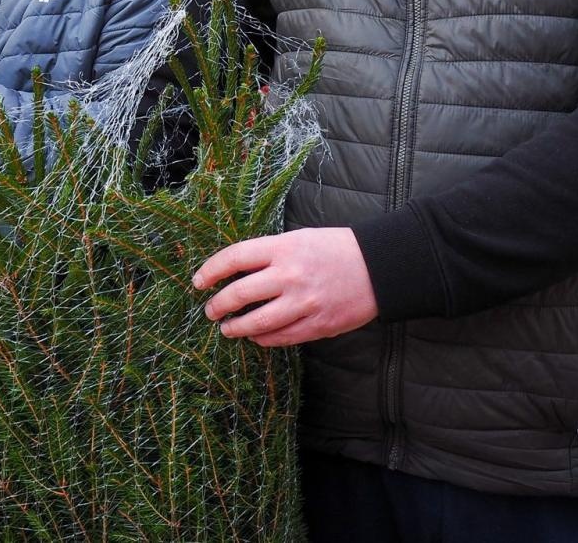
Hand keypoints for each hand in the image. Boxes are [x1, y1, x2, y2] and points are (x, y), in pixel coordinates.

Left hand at [192, 227, 377, 346]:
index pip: (234, 257)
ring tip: (227, 328)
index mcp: (283, 248)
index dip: (210, 271)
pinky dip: (263, 339)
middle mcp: (290, 276)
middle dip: (218, 305)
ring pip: (257, 322)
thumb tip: (236, 271)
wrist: (378, 267)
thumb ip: (269, 255)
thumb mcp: (299, 239)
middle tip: (210, 310)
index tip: (198, 282)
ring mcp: (304, 303)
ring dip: (236, 328)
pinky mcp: (317, 325)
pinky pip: (281, 338)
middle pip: (239, 294)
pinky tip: (256, 336)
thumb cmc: (335, 249)